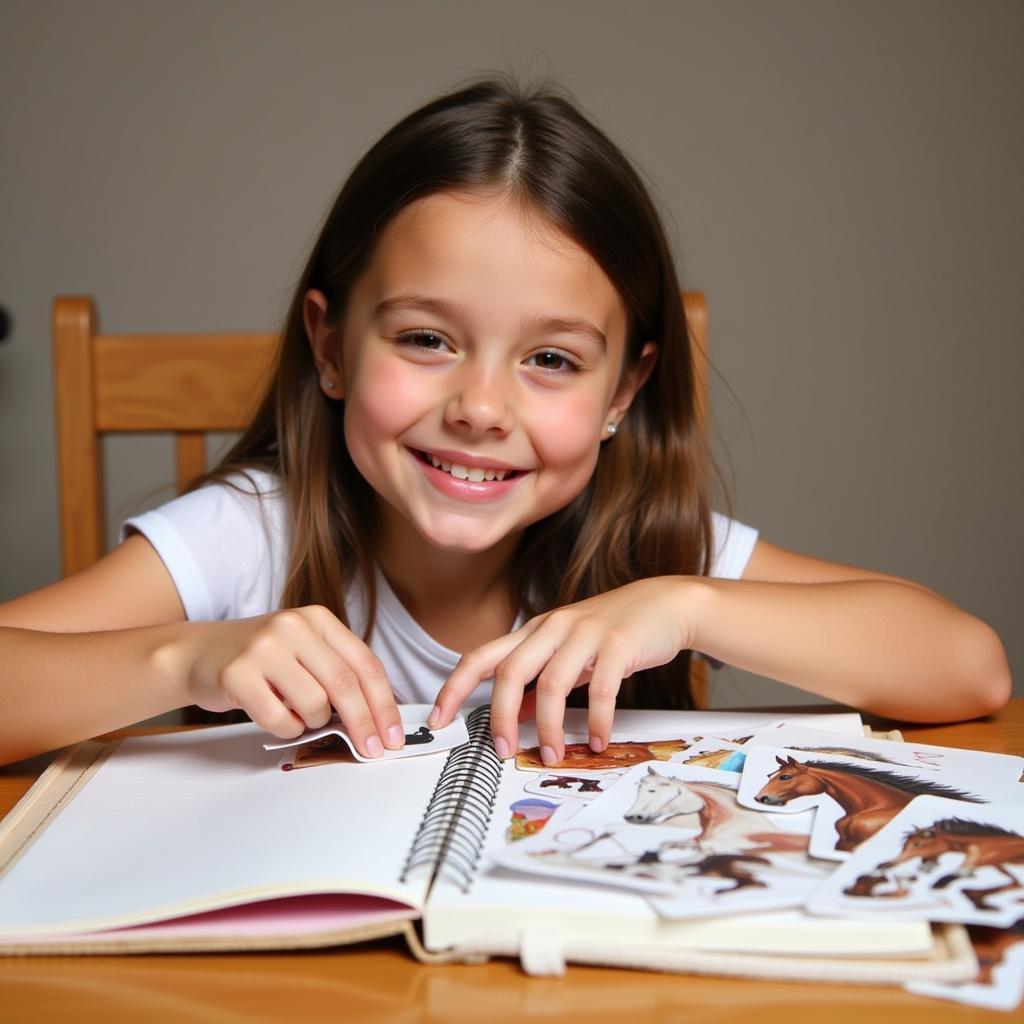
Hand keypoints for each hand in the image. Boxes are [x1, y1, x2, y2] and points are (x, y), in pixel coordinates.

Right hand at [175, 606, 403, 757]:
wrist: (198, 654)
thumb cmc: (259, 658)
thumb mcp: (303, 650)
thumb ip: (337, 673)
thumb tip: (378, 719)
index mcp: (318, 619)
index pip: (365, 664)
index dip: (384, 703)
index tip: (394, 734)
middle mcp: (294, 626)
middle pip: (346, 684)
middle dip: (365, 724)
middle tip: (373, 750)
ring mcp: (264, 647)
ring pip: (314, 704)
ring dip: (313, 722)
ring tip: (297, 714)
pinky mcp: (238, 673)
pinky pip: (279, 718)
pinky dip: (285, 728)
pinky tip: (275, 716)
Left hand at [431, 578, 694, 764]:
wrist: (664, 604)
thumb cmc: (613, 630)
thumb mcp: (568, 651)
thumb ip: (539, 679)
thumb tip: (511, 714)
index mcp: (535, 631)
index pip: (481, 656)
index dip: (454, 686)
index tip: (438, 718)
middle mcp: (553, 628)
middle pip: (509, 671)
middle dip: (499, 716)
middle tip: (504, 751)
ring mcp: (585, 634)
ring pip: (551, 684)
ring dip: (548, 726)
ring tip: (553, 753)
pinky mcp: (618, 644)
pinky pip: (600, 689)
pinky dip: (596, 721)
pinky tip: (598, 741)